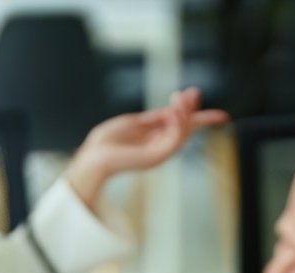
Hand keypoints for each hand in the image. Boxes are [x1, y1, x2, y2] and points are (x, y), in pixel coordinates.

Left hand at [63, 87, 228, 206]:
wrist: (94, 156)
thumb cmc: (108, 141)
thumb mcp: (135, 122)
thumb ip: (156, 117)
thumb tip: (175, 107)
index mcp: (156, 138)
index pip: (180, 124)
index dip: (195, 112)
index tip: (200, 95)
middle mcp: (161, 146)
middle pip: (186, 127)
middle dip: (191, 109)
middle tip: (193, 93)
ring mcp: (161, 153)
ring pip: (183, 132)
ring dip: (186, 114)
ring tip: (183, 99)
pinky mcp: (158, 157)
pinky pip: (175, 139)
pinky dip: (179, 125)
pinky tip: (175, 112)